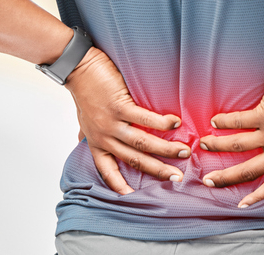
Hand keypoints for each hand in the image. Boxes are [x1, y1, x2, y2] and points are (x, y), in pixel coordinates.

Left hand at [65, 47, 190, 193]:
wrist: (77, 68)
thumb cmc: (84, 92)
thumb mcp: (83, 118)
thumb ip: (87, 132)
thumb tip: (81, 140)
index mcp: (97, 142)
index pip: (107, 169)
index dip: (119, 184)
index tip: (132, 196)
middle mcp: (104, 136)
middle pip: (134, 160)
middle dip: (158, 170)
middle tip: (178, 177)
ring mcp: (111, 122)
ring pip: (142, 142)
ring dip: (166, 149)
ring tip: (185, 151)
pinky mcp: (118, 106)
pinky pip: (143, 119)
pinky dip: (161, 123)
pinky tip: (175, 123)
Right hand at [199, 68, 263, 206]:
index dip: (259, 195)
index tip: (243, 203)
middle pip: (249, 170)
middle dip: (226, 177)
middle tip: (209, 180)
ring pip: (237, 146)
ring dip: (217, 147)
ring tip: (203, 145)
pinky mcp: (262, 115)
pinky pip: (237, 122)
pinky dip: (223, 122)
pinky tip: (213, 121)